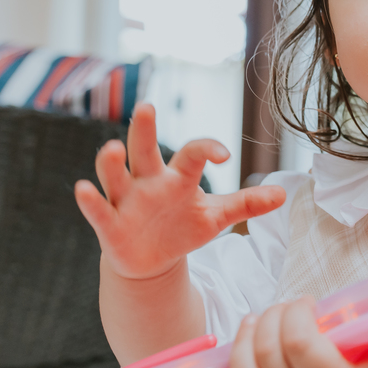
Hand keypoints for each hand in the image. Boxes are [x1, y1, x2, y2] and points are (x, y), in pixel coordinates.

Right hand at [75, 103, 285, 280]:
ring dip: (110, 162)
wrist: (152, 259)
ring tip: (112, 149)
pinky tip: (83, 189)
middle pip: (144, 149)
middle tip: (148, 108)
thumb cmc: (182, 228)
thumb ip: (246, 204)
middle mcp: (148, 181)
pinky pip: (97, 209)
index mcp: (177, 177)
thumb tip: (283, 194)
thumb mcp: (215, 218)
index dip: (207, 150)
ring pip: (114, 174)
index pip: (192, 155)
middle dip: (144, 129)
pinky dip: (89, 200)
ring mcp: (125, 200)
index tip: (224, 156)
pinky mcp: (109, 224)